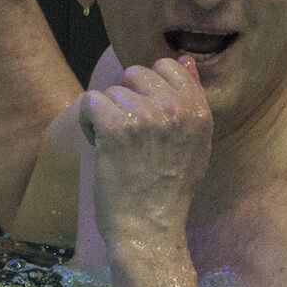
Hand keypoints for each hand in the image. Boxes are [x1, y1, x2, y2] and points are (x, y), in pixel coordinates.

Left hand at [78, 56, 212, 245]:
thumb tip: (184, 58)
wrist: (149, 228)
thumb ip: (190, 100)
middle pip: (135, 73)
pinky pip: (90, 102)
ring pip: (111, 91)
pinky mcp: (116, 126)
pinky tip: (100, 146)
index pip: (168, 65)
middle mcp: (176, 108)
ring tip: (118, 148)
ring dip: (107, 116)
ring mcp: (147, 115)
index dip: (149, 89)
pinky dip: (88, 124)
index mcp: (199, 110)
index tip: (148, 119)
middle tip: (131, 136)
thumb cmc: (169, 190)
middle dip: (126, 100)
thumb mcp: (195, 143)